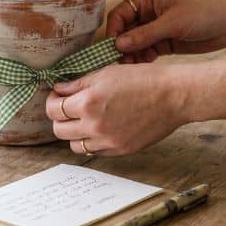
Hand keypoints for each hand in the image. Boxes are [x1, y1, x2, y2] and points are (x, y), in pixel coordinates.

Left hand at [45, 63, 186, 155]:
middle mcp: (94, 126)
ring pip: (75, 145)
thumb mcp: (105, 74)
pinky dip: (92, 142)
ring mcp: (108, 141)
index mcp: (87, 103)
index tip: (57, 96)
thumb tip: (58, 90)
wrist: (173, 96)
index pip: (53, 110)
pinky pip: (95, 152)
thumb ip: (77, 84)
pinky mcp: (121, 150)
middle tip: (68, 108)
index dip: (52, 101)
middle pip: (59, 130)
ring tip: (84, 120)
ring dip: (74, 133)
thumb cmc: (141, 79)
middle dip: (59, 118)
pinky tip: (100, 128)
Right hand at [107, 0, 225, 62]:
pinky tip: (143, 66)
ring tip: (131, 67)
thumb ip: (145, 34)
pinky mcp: (164, 42)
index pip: (120, 15)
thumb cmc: (203, 13)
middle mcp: (147, 13)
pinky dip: (142, 59)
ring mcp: (155, 28)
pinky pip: (146, 51)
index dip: (113, 31)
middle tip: (120, 63)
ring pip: (134, 43)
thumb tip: (118, 44)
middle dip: (121, 46)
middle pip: (124, 31)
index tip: (112, 48)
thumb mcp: (172, 23)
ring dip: (131, 55)